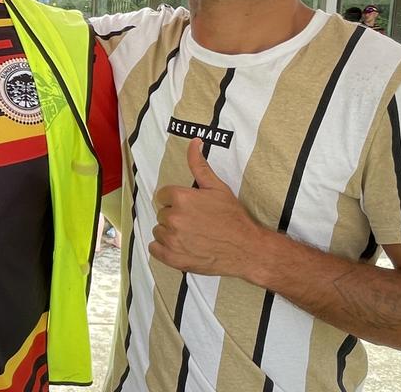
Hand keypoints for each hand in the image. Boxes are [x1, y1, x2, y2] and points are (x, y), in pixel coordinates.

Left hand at [148, 138, 268, 278]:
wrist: (246, 248)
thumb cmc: (233, 217)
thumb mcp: (217, 187)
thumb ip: (200, 165)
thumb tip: (194, 141)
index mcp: (181, 198)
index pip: (163, 195)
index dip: (176, 201)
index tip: (190, 207)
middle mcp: (173, 217)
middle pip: (162, 213)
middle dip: (175, 216)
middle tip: (195, 222)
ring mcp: (172, 239)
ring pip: (159, 231)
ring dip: (170, 232)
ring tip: (191, 235)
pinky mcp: (172, 258)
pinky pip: (154, 249)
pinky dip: (163, 249)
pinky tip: (180, 247)